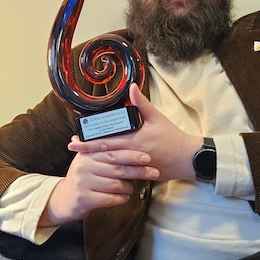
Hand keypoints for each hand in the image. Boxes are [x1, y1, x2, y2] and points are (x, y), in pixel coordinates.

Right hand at [39, 139, 159, 226]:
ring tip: (131, 188)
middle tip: (154, 172)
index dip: (131, 154)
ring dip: (128, 188)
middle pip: (117, 168)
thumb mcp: (88, 160)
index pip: (112, 152)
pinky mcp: (84, 198)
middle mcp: (84, 165)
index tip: (148, 156)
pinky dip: (121, 198)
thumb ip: (102, 149)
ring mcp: (82, 182)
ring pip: (116, 185)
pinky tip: (123, 197)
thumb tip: (122, 132)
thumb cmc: (83, 178)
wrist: (64, 199)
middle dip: (138, 170)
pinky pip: (110, 199)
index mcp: (87, 153)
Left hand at [69, 84, 202, 182]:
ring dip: (95, 161)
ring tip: (80, 159)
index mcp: (135, 138)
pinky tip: (99, 170)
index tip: (76, 137)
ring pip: (111, 164)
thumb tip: (132, 87)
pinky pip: (122, 173)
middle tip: (71, 147)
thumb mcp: (158, 117)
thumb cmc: (172, 137)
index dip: (90, 139)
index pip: (108, 139)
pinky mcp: (140, 173)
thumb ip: (142, 104)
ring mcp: (136, 165)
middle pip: (105, 152)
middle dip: (87, 150)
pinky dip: (109, 171)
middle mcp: (133, 153)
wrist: (188, 159)